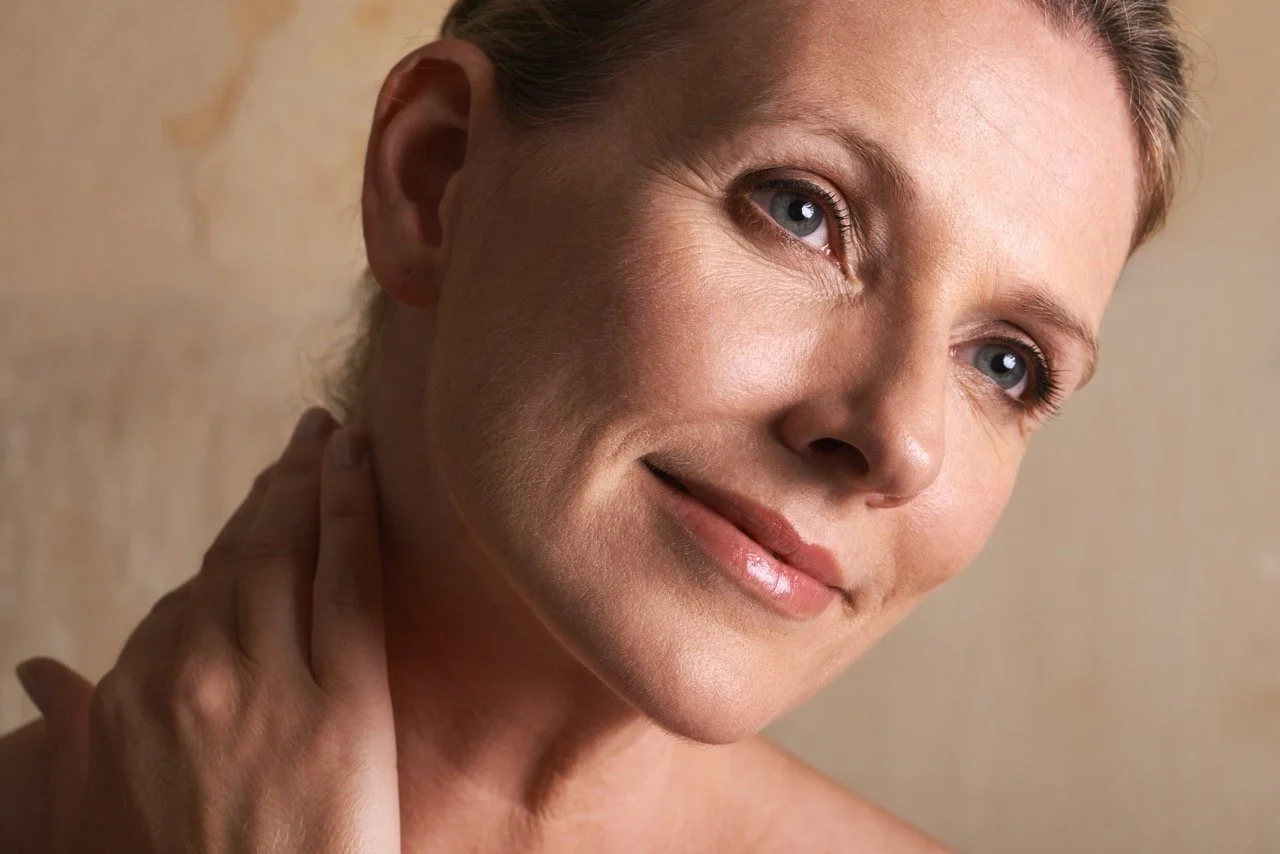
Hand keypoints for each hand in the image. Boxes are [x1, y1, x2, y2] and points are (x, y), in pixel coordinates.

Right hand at [19, 408, 399, 852]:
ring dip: (312, 480)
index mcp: (130, 697)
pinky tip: (359, 460)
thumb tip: (34, 672)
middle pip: (241, 555)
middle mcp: (193, 674)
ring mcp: (270, 680)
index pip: (190, 591)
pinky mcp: (346, 695)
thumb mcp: (88, 816)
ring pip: (290, 550)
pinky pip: (347, 578)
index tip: (257, 503)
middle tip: (306, 437)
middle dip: (274, 490)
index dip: (232, 539)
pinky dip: (351, 507)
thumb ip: (63, 736)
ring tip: (334, 435)